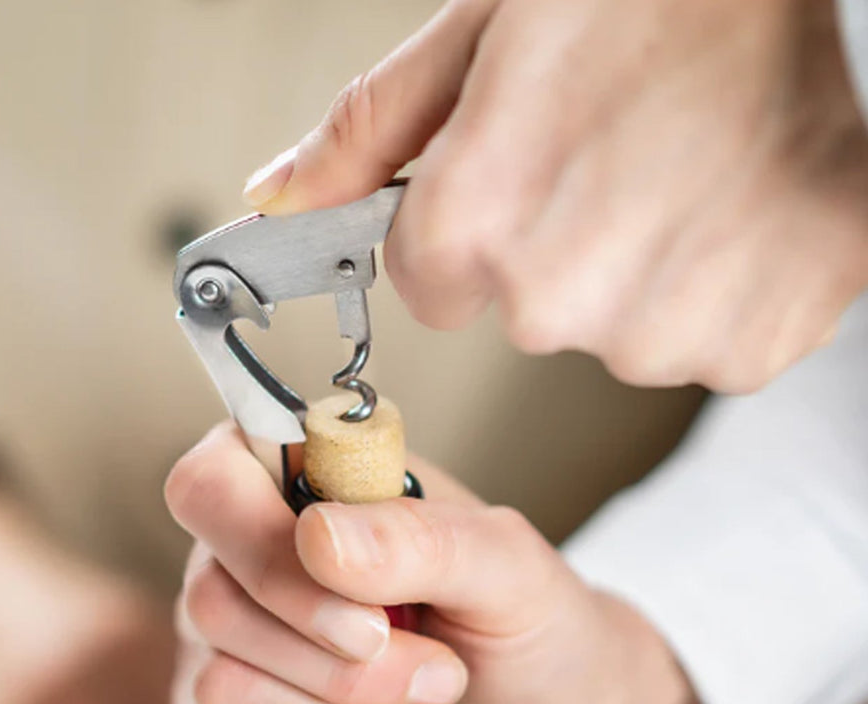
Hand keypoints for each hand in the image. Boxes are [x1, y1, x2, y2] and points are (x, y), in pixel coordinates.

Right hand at [165, 425, 716, 703]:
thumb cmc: (532, 626)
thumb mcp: (508, 568)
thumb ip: (421, 540)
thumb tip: (317, 538)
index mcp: (307, 484)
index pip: (211, 488)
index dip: (270, 557)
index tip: (377, 620)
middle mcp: (249, 557)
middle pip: (215, 606)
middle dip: (349, 670)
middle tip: (448, 676)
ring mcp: (232, 646)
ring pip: (222, 692)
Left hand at [243, 0, 867, 392]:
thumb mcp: (482, 31)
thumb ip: (367, 134)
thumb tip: (280, 203)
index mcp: (475, 222)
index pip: (430, 290)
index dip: (474, 232)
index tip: (527, 177)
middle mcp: (554, 301)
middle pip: (524, 315)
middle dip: (558, 251)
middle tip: (621, 154)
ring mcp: (656, 333)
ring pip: (613, 335)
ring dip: (642, 273)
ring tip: (689, 174)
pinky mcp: (748, 347)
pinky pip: (699, 348)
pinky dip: (717, 295)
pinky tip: (736, 216)